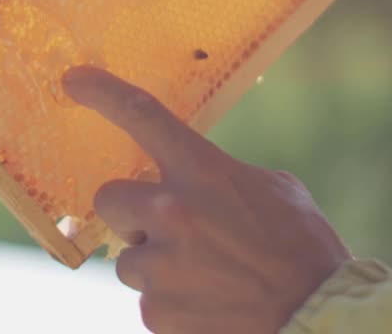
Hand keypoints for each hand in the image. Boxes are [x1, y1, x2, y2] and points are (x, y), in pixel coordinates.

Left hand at [61, 66, 350, 333]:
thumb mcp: (273, 189)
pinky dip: (172, 303)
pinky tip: (210, 302)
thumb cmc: (304, 248)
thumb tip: (193, 184)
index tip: (73, 80)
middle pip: (108, 199)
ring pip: (129, 259)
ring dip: (156, 264)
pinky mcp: (157, 311)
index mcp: (202, 170)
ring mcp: (159, 264)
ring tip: (206, 276)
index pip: (142, 115)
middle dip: (130, 213)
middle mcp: (170, 212)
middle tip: (164, 227)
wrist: (317, 315)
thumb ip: (220, 177)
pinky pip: (148, 301)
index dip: (102, 93)